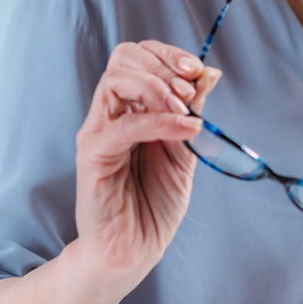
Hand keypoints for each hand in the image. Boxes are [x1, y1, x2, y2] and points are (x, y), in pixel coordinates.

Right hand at [73, 40, 220, 292]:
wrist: (135, 249)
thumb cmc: (155, 202)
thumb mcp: (185, 149)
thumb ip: (192, 112)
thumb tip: (209, 73)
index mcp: (131, 107)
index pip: (139, 56)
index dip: (169, 54)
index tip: (197, 70)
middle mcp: (110, 114)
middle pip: (124, 57)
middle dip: (164, 65)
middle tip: (190, 92)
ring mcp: (98, 132)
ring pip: (116, 80)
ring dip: (158, 88)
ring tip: (186, 112)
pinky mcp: (92, 156)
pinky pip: (123, 125)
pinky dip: (159, 122)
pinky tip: (186, 130)